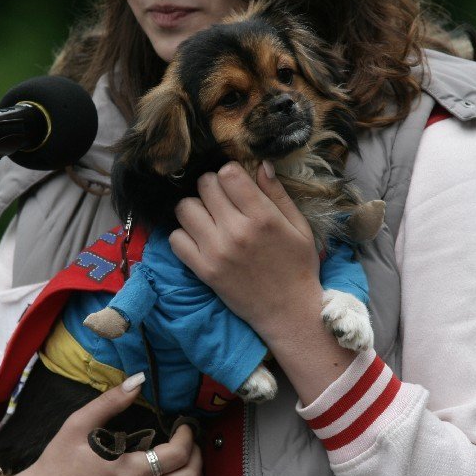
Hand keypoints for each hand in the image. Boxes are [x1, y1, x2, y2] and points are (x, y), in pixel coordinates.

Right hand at [0, 376, 204, 475]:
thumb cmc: (58, 464)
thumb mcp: (77, 425)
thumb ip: (110, 401)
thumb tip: (138, 379)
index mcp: (123, 472)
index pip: (176, 455)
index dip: (187, 437)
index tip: (183, 426)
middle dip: (197, 456)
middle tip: (190, 443)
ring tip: (189, 464)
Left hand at [170, 161, 357, 403]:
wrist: (289, 311)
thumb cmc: (298, 267)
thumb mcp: (299, 227)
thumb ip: (278, 195)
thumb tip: (261, 165)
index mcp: (263, 217)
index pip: (228, 174)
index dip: (229, 174)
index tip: (235, 184)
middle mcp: (237, 231)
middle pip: (204, 186)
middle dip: (211, 187)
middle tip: (220, 200)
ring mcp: (217, 252)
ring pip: (185, 208)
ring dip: (194, 208)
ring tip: (207, 218)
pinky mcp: (204, 271)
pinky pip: (176, 239)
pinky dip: (183, 235)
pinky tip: (199, 238)